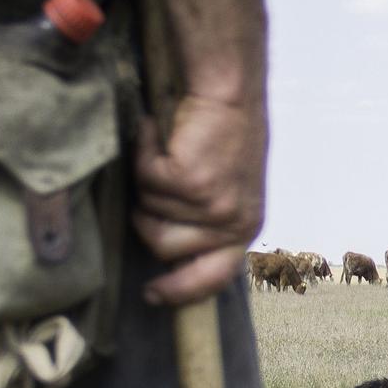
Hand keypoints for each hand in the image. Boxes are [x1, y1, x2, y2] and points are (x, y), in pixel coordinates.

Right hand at [133, 92, 266, 304]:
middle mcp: (233, 222)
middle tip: (148, 193)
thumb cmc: (224, 135)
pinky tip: (158, 133)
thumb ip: (206, 224)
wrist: (230, 92)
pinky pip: (145, 180)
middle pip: (164, 248)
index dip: (181, 291)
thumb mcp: (227, 189)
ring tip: (167, 153)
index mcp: (244, 228)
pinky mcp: (192, 181)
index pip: (214, 277)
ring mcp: (213, 204)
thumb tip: (169, 257)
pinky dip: (143, 152)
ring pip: (149, 212)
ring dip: (147, 181)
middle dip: (146, 221)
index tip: (153, 295)